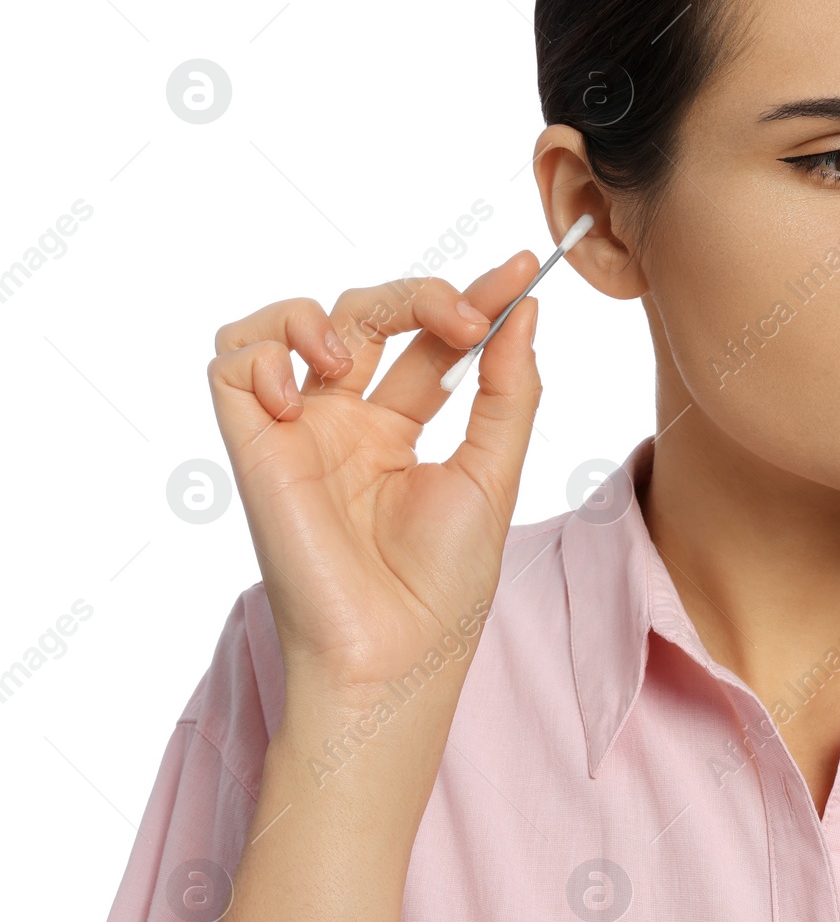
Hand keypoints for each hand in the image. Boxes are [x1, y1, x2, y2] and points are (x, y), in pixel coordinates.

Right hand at [205, 251, 543, 695]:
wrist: (396, 653)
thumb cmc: (445, 583)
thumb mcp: (494, 472)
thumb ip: (508, 389)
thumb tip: (525, 311)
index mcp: (400, 429)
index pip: (431, 338)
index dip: (472, 297)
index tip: (522, 268)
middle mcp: (346, 422)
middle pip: (368, 314)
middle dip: (418, 295)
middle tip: (466, 317)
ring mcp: (299, 431)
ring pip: (286, 323)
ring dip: (323, 313)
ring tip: (352, 353)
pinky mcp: (255, 448)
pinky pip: (232, 368)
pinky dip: (263, 355)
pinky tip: (302, 392)